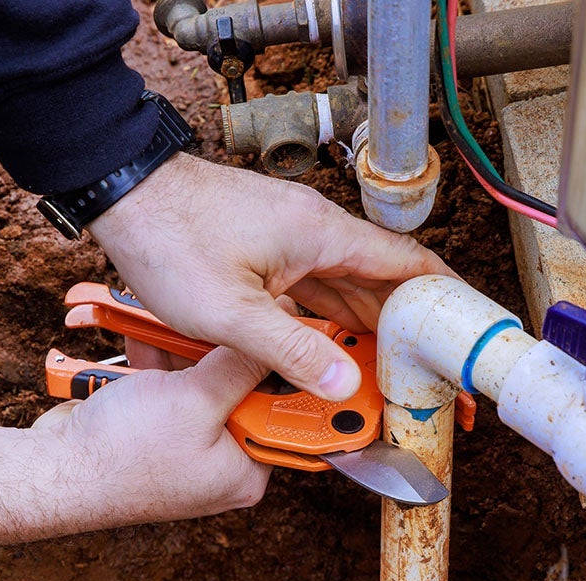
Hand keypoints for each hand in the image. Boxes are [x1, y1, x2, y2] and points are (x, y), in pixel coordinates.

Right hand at [0, 346, 270, 549]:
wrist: (51, 470)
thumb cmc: (124, 451)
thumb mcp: (198, 399)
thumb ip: (244, 364)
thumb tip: (285, 333)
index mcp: (247, 473)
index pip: (284, 414)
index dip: (282, 369)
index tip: (282, 332)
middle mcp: (224, 465)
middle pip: (243, 392)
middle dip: (222, 353)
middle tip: (218, 323)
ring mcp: (189, 448)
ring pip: (204, 383)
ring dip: (186, 352)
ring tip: (174, 326)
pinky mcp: (158, 431)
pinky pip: (172, 388)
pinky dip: (159, 363)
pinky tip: (146, 338)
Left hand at [87, 152, 456, 400]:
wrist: (121, 192)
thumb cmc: (169, 239)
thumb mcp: (229, 312)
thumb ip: (290, 350)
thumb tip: (344, 382)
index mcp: (321, 236)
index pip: (407, 264)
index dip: (443, 298)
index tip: (465, 330)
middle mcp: (315, 231)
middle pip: (381, 281)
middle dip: (407, 327)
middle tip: (427, 371)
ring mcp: (291, 237)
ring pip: (347, 286)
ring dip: (367, 325)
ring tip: (388, 369)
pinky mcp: (268, 246)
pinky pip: (314, 285)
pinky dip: (330, 315)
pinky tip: (333, 344)